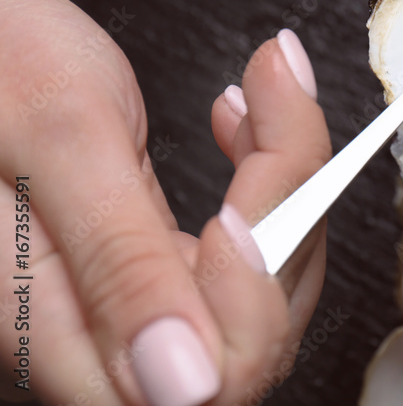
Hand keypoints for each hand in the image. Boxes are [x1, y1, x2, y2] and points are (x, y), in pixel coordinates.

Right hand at [0, 0, 329, 404]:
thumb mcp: (59, 139)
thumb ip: (118, 259)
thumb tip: (184, 384)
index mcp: (50, 325)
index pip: (203, 381)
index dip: (251, 294)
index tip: (240, 205)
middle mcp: (97, 333)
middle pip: (252, 336)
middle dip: (287, 215)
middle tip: (273, 101)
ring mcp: (132, 301)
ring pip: (263, 285)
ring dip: (285, 184)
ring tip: (265, 92)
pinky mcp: (153, 265)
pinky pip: (244, 251)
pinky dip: (265, 180)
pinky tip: (241, 123)